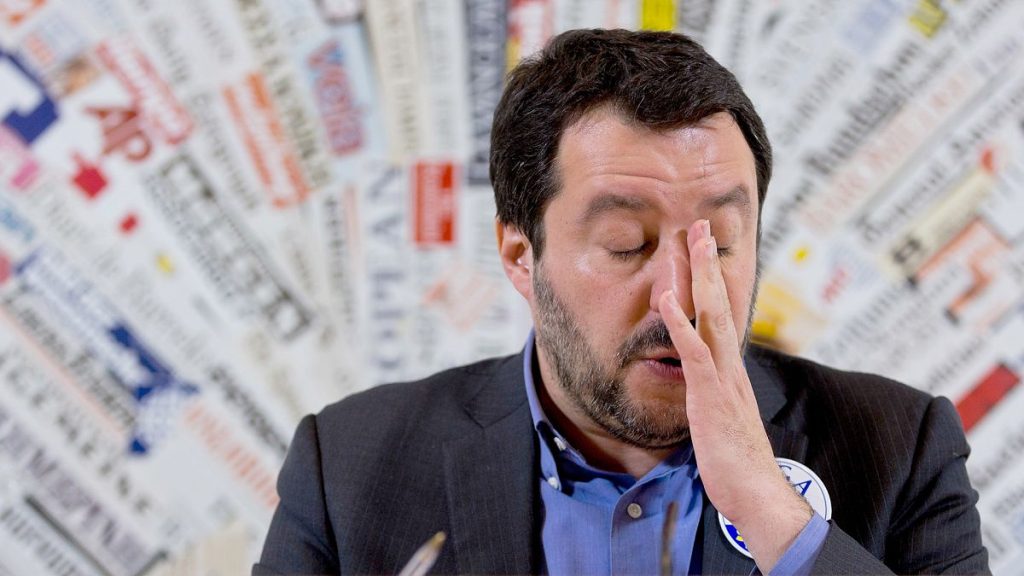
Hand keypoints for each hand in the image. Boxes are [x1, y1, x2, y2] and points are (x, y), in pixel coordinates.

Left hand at [657, 219, 811, 572]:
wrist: (757, 494)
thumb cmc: (738, 464)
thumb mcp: (723, 420)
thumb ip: (714, 396)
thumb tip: (705, 386)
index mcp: (730, 370)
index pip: (720, 315)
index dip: (711, 281)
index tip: (702, 250)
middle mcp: (730, 365)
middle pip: (720, 303)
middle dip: (708, 262)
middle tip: (700, 224)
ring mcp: (722, 377)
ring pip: (712, 315)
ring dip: (700, 276)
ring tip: (691, 240)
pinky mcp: (710, 395)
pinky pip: (693, 352)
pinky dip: (680, 323)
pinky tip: (666, 298)